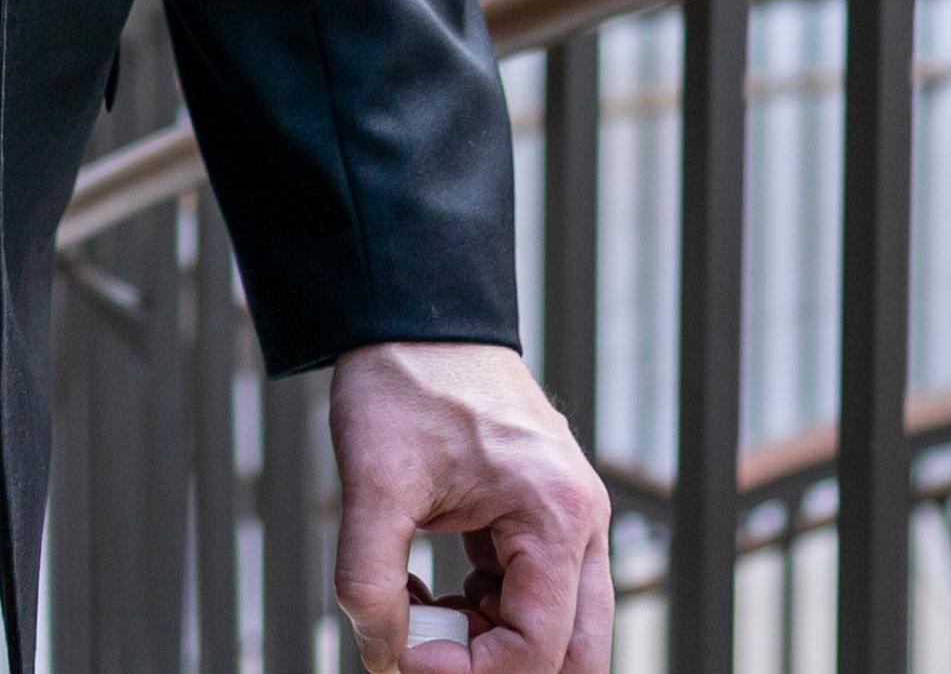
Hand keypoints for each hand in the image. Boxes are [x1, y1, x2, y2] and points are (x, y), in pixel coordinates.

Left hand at [326, 340, 610, 673]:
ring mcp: (567, 519)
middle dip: (499, 671)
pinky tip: (427, 593)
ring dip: (488, 646)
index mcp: (555, 515)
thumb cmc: (403, 382)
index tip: (404, 658)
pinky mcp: (541, 517)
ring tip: (415, 617)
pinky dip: (484, 615)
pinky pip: (531, 596)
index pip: (538, 648)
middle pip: (575, 654)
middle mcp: (580, 521)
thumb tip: (383, 658)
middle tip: (427, 658)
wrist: (414, 312)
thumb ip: (370, 582)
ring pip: (554, 631)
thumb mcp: (372, 485)